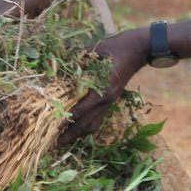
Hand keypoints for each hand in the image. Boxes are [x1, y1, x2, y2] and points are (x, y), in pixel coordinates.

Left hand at [59, 27, 148, 145]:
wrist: (140, 48)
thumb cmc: (118, 46)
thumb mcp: (97, 48)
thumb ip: (79, 58)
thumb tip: (59, 64)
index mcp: (103, 89)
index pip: (80, 110)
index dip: (64, 120)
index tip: (50, 128)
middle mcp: (106, 99)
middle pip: (85, 124)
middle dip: (68, 136)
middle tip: (52, 145)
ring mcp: (110, 101)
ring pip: (92, 125)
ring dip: (77, 134)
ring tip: (61, 141)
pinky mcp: (111, 100)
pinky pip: (98, 119)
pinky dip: (86, 127)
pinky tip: (76, 129)